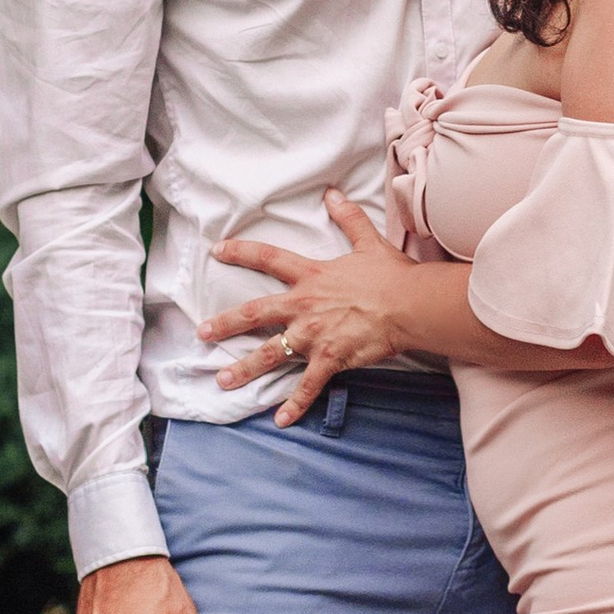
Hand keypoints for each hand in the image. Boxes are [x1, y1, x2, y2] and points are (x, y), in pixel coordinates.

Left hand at [203, 189, 427, 424]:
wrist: (410, 305)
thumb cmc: (391, 276)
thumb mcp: (368, 242)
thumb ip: (348, 218)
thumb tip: (333, 193)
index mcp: (311, 277)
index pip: (269, 259)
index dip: (241, 253)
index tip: (218, 251)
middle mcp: (304, 306)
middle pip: (256, 313)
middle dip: (226, 323)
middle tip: (203, 332)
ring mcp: (314, 335)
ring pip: (271, 354)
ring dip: (245, 369)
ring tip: (223, 380)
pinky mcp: (330, 358)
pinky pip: (308, 385)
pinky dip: (295, 404)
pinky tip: (281, 420)